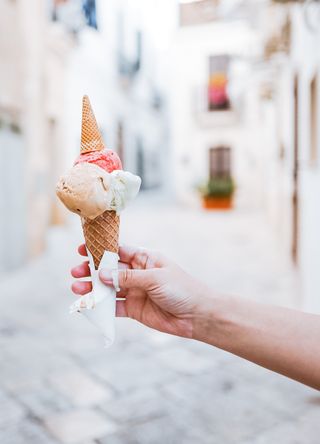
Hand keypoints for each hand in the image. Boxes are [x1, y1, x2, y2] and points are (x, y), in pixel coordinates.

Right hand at [71, 245, 209, 337]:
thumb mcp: (154, 278)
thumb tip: (102, 274)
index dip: (100, 249)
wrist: (197, 315)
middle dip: (91, 269)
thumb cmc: (181, 289)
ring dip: (92, 288)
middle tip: (76, 271)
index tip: (82, 249)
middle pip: (109, 269)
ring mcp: (135, 291)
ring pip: (108, 288)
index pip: (118, 250)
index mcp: (145, 258)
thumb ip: (128, 277)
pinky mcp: (134, 309)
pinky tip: (87, 305)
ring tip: (76, 287)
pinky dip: (100, 306)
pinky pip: (113, 306)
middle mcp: (137, 273)